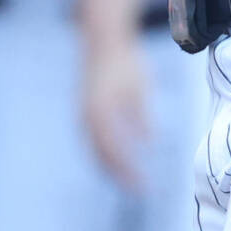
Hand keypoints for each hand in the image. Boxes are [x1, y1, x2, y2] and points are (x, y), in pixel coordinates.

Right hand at [81, 28, 152, 189]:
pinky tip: (115, 159)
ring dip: (108, 167)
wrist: (102, 40)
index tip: (144, 185)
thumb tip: (148, 144)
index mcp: (102, 112)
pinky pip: (90, 140)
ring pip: (93, 150)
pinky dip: (101, 154)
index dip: (128, 171)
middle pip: (100, 156)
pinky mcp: (83, 110)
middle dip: (118, 175)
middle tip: (137, 190)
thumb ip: (142, 117)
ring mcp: (82, 113)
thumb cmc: (126, 62)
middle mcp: (87, 116)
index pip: (114, 151)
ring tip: (126, 180)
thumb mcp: (140, 87)